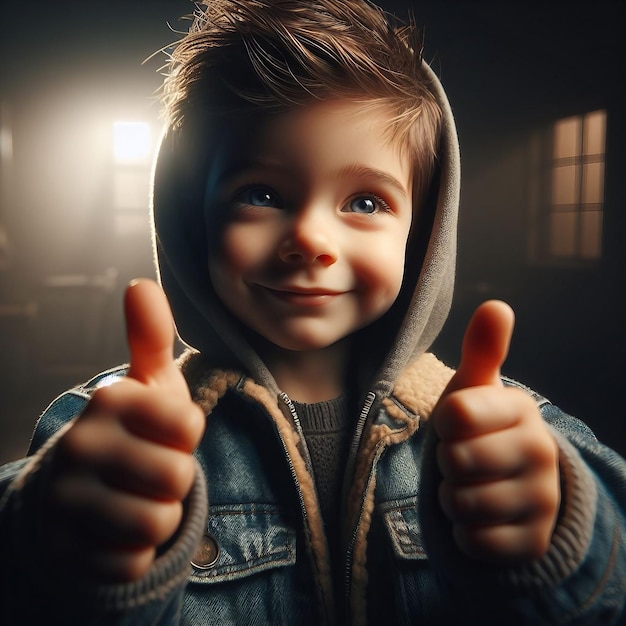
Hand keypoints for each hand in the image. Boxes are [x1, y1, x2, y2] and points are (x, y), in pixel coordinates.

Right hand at [46, 279, 204, 581]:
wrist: (81, 489)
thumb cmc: (132, 431)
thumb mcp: (147, 384)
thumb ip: (151, 337)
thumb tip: (142, 284)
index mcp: (107, 401)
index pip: (189, 427)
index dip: (185, 435)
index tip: (162, 432)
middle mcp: (78, 447)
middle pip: (177, 477)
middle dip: (173, 478)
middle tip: (147, 468)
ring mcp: (66, 503)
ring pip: (157, 523)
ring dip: (158, 515)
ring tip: (134, 496)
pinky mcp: (67, 552)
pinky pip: (134, 561)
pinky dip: (136, 550)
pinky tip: (115, 529)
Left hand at [431, 301, 559, 563]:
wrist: (509, 487)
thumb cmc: (480, 430)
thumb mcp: (475, 390)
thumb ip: (483, 350)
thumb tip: (497, 305)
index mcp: (521, 409)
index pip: (455, 413)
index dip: (443, 422)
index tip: (457, 423)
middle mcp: (540, 452)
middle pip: (455, 460)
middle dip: (447, 463)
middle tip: (464, 459)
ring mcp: (542, 500)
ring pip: (462, 504)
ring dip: (453, 498)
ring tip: (472, 486)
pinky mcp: (533, 542)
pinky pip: (474, 540)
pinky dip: (464, 532)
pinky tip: (481, 518)